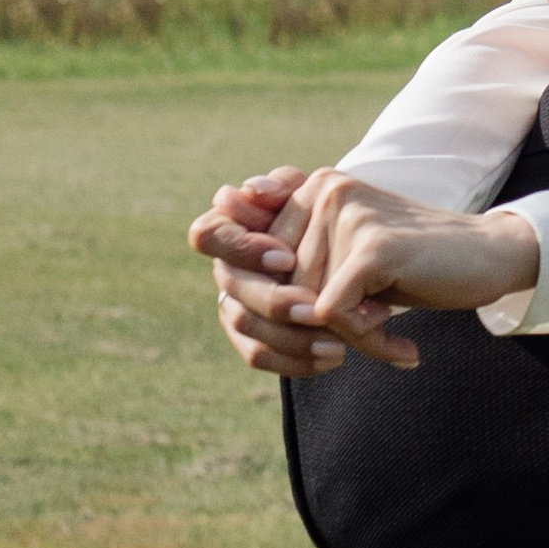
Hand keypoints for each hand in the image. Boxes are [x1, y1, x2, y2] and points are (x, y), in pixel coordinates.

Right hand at [191, 171, 348, 379]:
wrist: (340, 248)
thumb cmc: (317, 212)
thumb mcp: (306, 192)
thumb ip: (283, 186)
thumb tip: (255, 190)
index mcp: (226, 228)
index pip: (207, 235)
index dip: (243, 248)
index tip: (287, 257)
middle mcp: (223, 268)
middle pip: (232, 289)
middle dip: (275, 302)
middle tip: (317, 310)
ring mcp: (233, 304)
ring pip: (245, 326)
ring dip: (291, 338)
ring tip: (337, 344)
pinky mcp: (248, 336)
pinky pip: (258, 355)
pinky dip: (295, 361)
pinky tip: (331, 358)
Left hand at [280, 173, 540, 357]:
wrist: (489, 257)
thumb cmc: (412, 268)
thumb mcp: (344, 264)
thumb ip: (291, 274)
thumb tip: (227, 306)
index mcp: (311, 188)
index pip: (255, 265)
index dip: (282, 313)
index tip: (328, 331)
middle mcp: (324, 190)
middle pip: (278, 289)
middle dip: (315, 331)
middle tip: (364, 341)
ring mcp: (348, 213)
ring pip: (306, 308)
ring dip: (348, 340)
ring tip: (391, 341)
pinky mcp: (372, 246)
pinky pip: (335, 316)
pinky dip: (369, 343)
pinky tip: (403, 351)